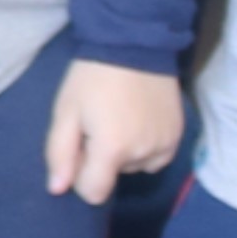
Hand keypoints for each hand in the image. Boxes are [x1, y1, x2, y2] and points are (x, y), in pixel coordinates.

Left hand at [44, 59, 181, 201]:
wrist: (134, 44)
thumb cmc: (92, 78)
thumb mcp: (65, 111)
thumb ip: (60, 153)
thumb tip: (58, 189)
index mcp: (112, 149)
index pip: (94, 193)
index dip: (81, 176)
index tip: (79, 149)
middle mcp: (143, 154)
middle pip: (113, 176)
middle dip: (102, 157)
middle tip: (99, 121)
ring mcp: (165, 146)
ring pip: (135, 167)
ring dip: (124, 152)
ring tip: (120, 116)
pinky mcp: (178, 136)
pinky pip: (155, 158)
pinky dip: (145, 147)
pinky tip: (138, 121)